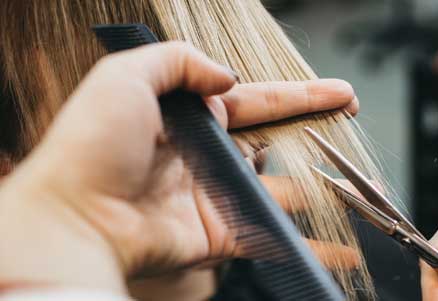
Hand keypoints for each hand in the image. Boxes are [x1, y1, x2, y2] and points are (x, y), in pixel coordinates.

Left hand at [0, 42, 358, 293]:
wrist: (74, 219)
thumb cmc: (91, 146)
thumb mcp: (126, 76)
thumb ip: (180, 61)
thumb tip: (226, 78)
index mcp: (188, 117)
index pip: (256, 100)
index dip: (300, 95)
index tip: (338, 93)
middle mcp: (205, 155)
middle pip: (275, 140)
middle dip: (316, 131)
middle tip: (350, 123)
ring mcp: (214, 196)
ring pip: (280, 189)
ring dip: (321, 187)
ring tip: (359, 186)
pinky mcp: (218, 234)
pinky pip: (270, 236)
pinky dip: (308, 244)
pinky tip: (341, 244)